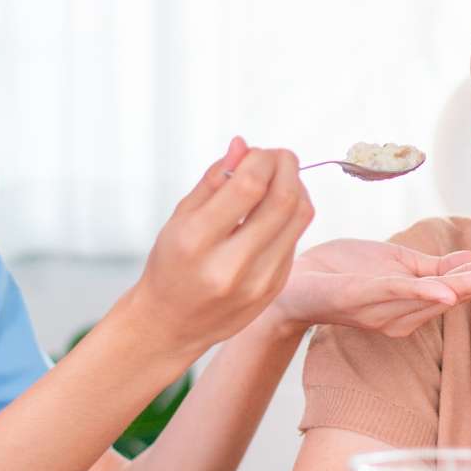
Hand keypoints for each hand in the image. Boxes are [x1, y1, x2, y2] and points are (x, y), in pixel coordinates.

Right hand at [120, 139, 314, 354]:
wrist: (172, 324)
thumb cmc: (172, 265)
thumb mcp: (180, 218)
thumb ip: (213, 180)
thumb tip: (243, 145)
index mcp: (197, 241)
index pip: (248, 186)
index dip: (262, 159)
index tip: (258, 152)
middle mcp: (230, 265)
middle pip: (283, 201)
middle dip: (287, 167)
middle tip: (279, 157)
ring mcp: (257, 282)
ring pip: (299, 219)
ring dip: (297, 188)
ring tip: (280, 178)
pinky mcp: (274, 289)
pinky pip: (295, 239)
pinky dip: (291, 215)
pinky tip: (275, 210)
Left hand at [268, 240, 470, 337]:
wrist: (291, 282)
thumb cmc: (342, 272)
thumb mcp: (395, 265)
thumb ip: (433, 267)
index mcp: (414, 302)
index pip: (457, 285)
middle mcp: (403, 314)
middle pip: (452, 293)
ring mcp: (381, 309)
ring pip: (430, 295)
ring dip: (464, 287)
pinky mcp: (358, 298)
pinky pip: (394, 295)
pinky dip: (420, 294)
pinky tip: (444, 294)